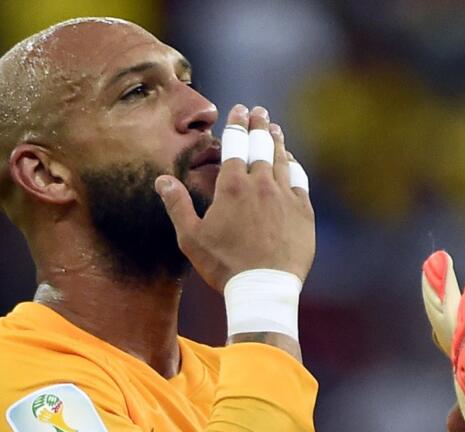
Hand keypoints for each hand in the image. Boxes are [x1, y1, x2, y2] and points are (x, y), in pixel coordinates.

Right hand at [155, 105, 314, 291]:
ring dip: (276, 141)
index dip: (236, 124)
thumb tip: (162, 180)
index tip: (238, 110)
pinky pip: (298, 180)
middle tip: (258, 111)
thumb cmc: (223, 265)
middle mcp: (260, 184)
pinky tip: (290, 162)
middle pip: (261, 145)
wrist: (264, 288)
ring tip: (274, 129)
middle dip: (258, 125)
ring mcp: (285, 195)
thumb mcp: (190, 238)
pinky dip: (293, 166)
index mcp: (232, 186)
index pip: (236, 144)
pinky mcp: (302, 211)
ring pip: (281, 159)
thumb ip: (177, 205)